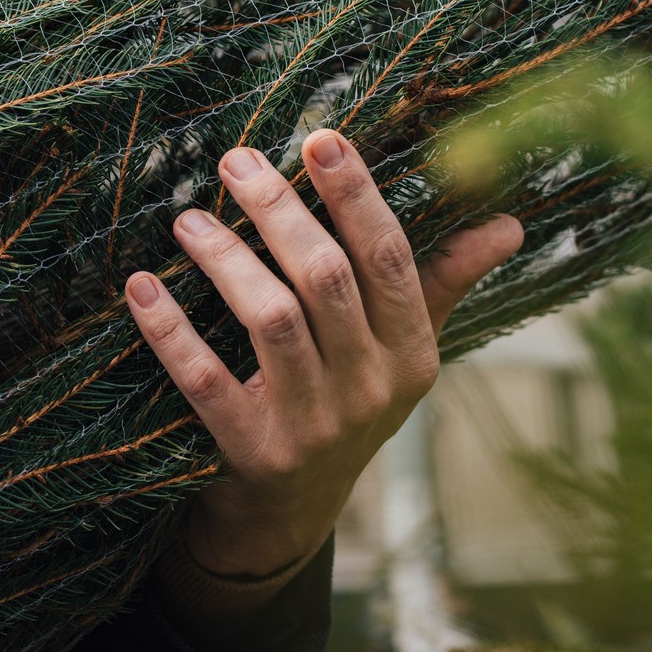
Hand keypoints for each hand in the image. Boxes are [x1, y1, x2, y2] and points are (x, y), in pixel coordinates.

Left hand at [125, 129, 523, 577]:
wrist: (292, 513)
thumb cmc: (349, 402)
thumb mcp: (402, 350)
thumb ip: (446, 282)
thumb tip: (511, 224)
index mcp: (412, 353)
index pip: (390, 259)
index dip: (356, 196)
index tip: (321, 138)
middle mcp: (372, 389)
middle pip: (327, 280)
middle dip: (280, 212)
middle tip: (235, 160)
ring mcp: (314, 426)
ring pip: (272, 321)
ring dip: (226, 261)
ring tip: (187, 219)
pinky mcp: (253, 454)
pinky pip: (206, 382)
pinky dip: (170, 331)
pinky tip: (140, 288)